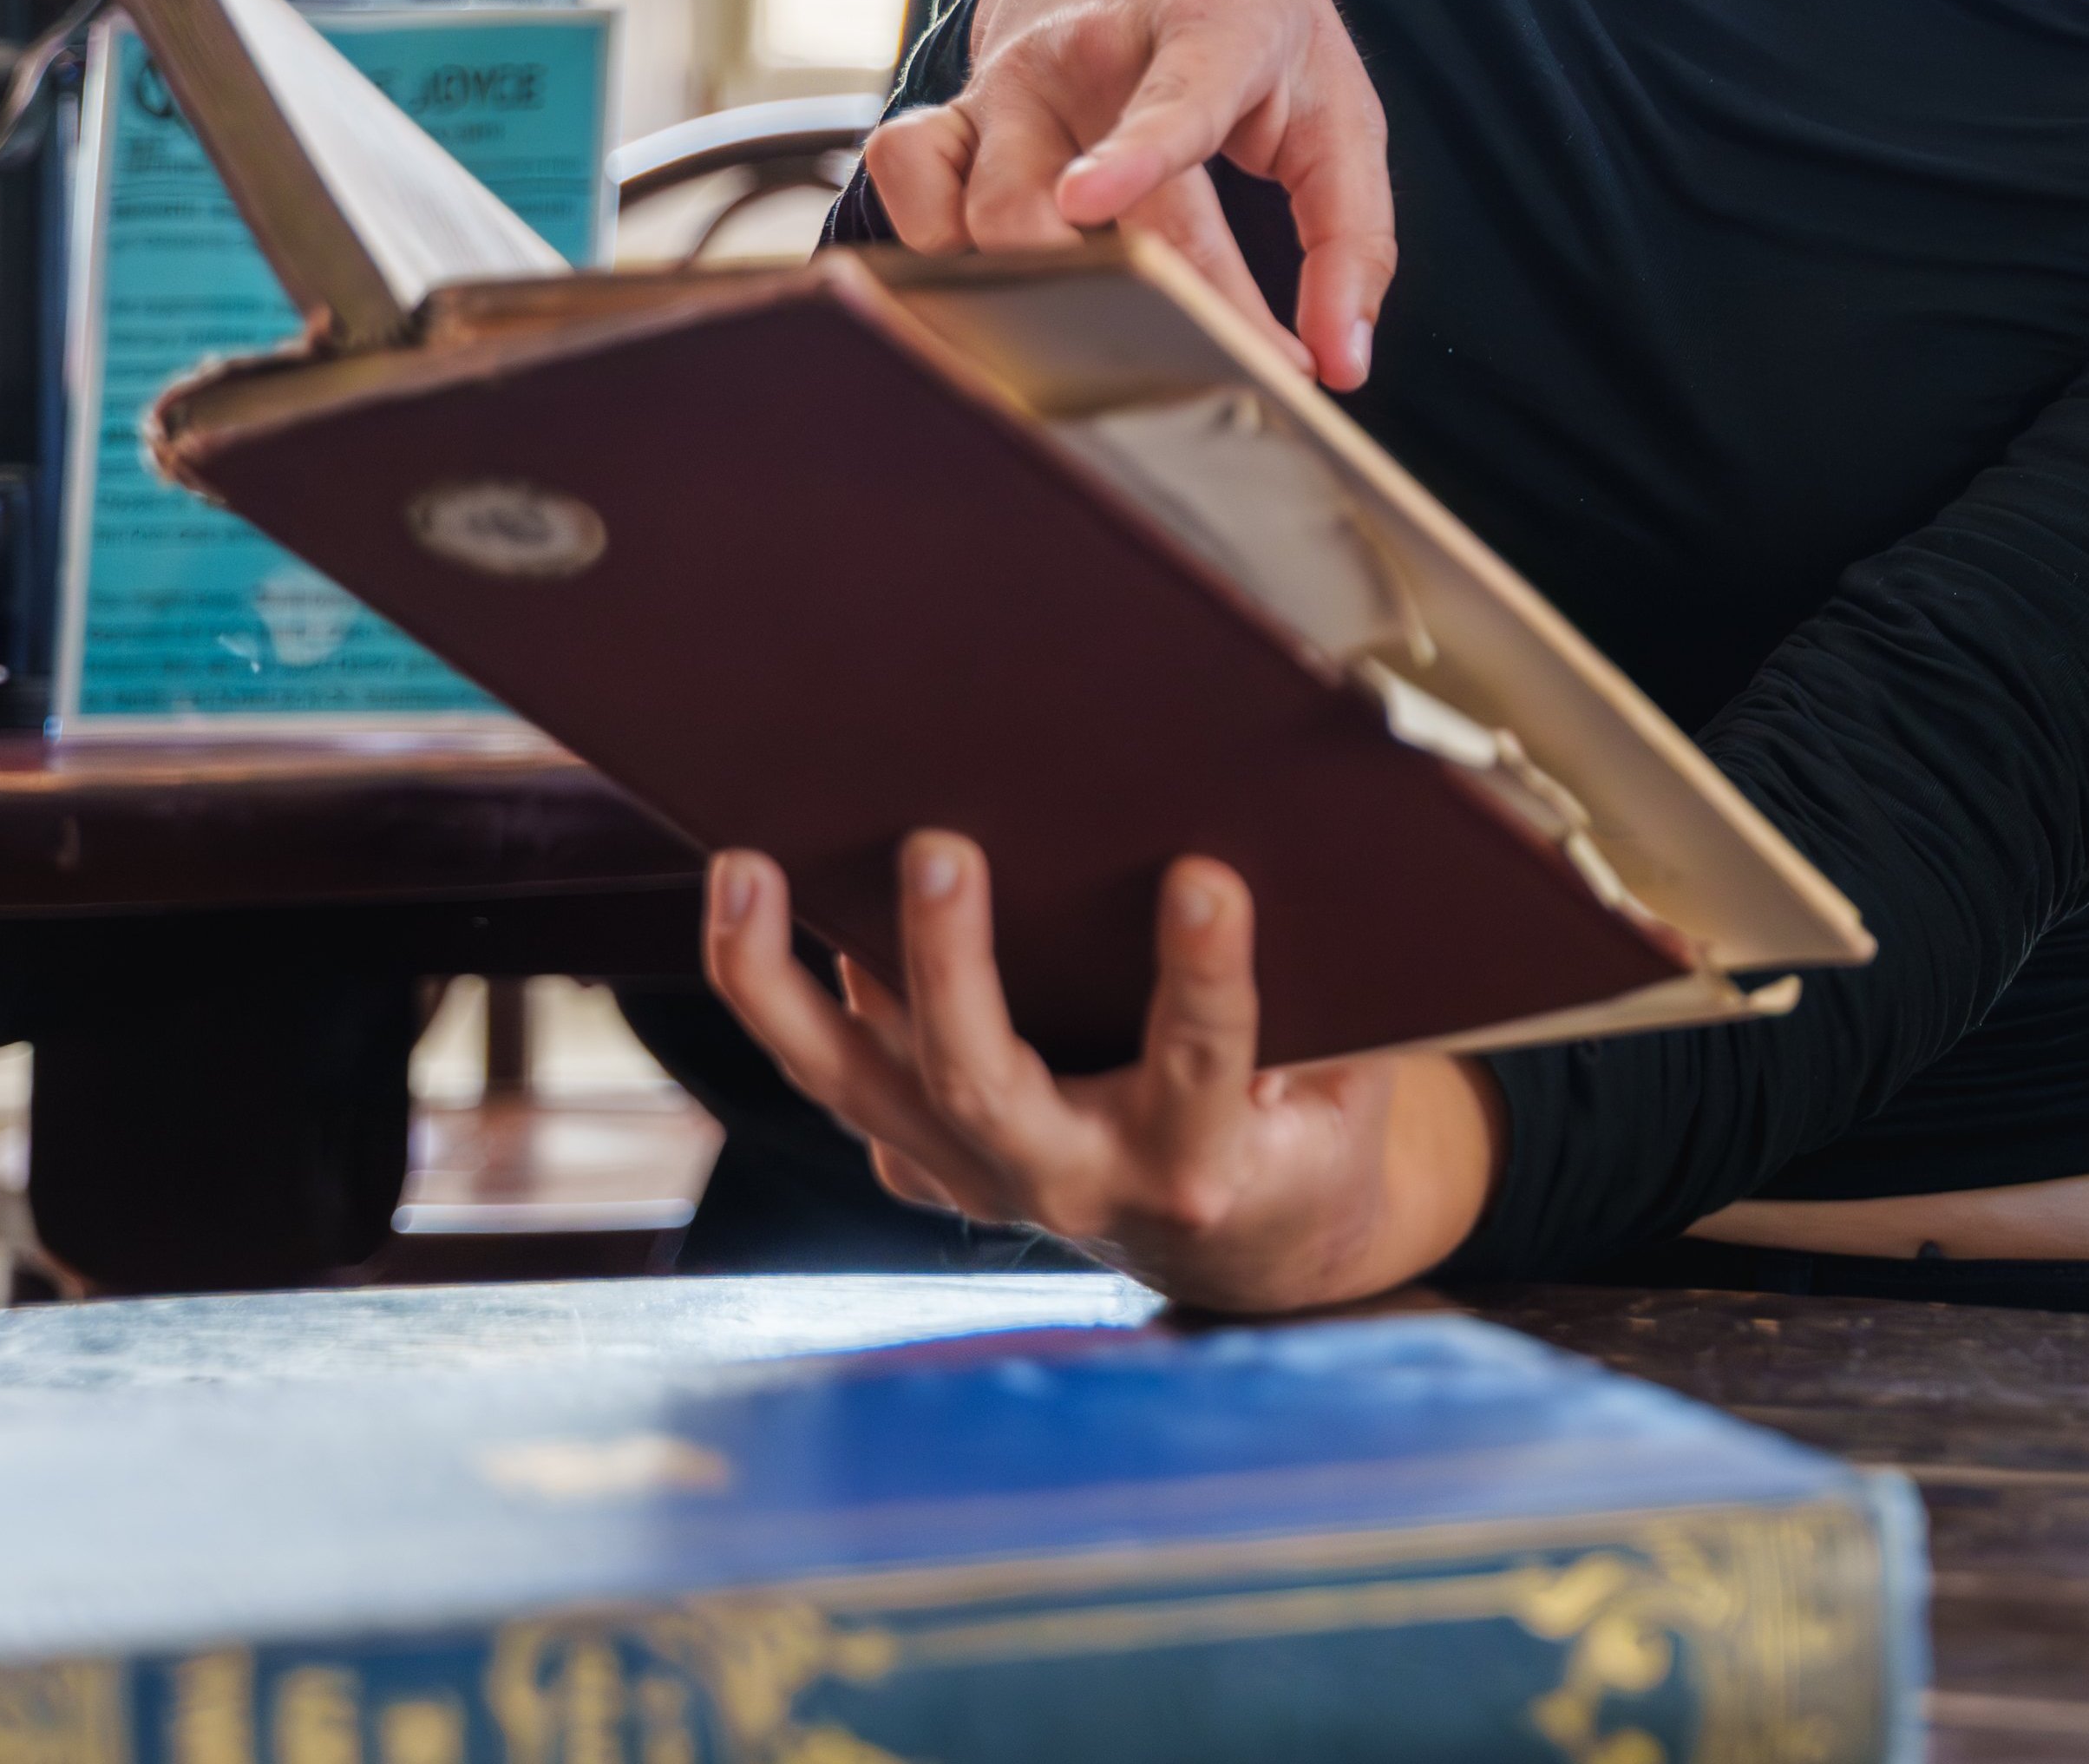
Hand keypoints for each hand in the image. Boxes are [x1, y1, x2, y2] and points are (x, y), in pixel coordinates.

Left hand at [698, 835, 1495, 1316]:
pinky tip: (755, 907)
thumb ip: (1313, 1009)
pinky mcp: (922, 1164)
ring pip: (857, 1084)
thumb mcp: (1344, 1076)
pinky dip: (790, 995)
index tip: (1205, 879)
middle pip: (981, 1081)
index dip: (1203, 975)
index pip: (1199, 1059)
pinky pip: (840, 1077)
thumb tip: (1254, 872)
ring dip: (785, 981)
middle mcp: (1071, 1183)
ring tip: (745, 871)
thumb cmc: (1301, 1123)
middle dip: (951, 964)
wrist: (1240, 1239)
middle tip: (939, 850)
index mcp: (1198, 1161)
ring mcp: (977, 1179)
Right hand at [857, 0, 1393, 385]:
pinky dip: (931, 242)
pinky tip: (996, 269)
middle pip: (1073, 206)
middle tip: (1204, 369)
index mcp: (1208, 32)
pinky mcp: (950, 106)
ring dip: (1035, 292)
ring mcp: (1006, 80)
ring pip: (981, 211)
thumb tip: (1338, 367)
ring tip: (1107, 324)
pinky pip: (903, 177)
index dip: (1132, 152)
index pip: (1171, 98)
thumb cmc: (1256, 40)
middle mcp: (1086, 51)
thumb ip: (1352, 241)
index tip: (1087, 200)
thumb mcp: (1337, 115)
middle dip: (1128, 304)